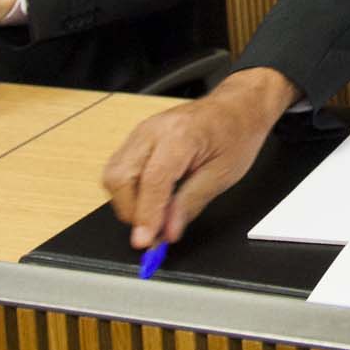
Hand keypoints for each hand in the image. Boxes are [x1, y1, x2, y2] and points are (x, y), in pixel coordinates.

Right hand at [101, 67, 296, 247]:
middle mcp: (153, 130)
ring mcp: (141, 131)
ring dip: (128, 201)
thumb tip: (166, 232)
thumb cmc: (236, 134)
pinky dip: (129, 189)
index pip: (152, 181)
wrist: (236, 107)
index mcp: (180, 135)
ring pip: (113, 174)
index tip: (146, 242)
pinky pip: (120, 168)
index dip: (146, 215)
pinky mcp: (137, 138)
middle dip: (131, 210)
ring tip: (156, 213)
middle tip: (154, 230)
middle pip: (120, 177)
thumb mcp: (223, 175)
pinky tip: (152, 197)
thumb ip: (190, 204)